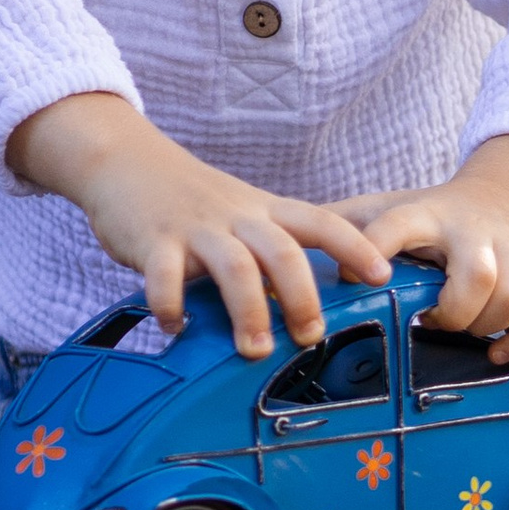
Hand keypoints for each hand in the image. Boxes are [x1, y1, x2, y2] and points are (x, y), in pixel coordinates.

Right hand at [8, 94, 390, 356]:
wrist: (126, 160)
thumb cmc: (191, 199)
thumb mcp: (241, 214)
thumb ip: (271, 251)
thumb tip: (303, 307)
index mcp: (264, 211)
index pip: (321, 222)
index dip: (355, 246)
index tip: (382, 275)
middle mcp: (236, 217)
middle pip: (282, 252)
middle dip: (301, 297)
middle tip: (310, 337)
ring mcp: (196, 228)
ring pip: (233, 267)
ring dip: (248, 311)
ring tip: (254, 349)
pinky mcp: (153, 240)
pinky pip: (164, 276)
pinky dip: (170, 305)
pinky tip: (175, 328)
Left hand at [353, 135, 508, 363]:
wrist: (497, 197)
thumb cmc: (423, 218)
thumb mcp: (378, 211)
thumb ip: (333, 231)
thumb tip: (271, 260)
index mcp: (422, 215)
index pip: (396, 226)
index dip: (377, 251)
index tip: (364, 278)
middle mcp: (472, 228)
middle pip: (479, 274)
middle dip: (457, 311)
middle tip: (432, 322)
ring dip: (487, 325)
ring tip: (462, 335)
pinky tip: (496, 355)